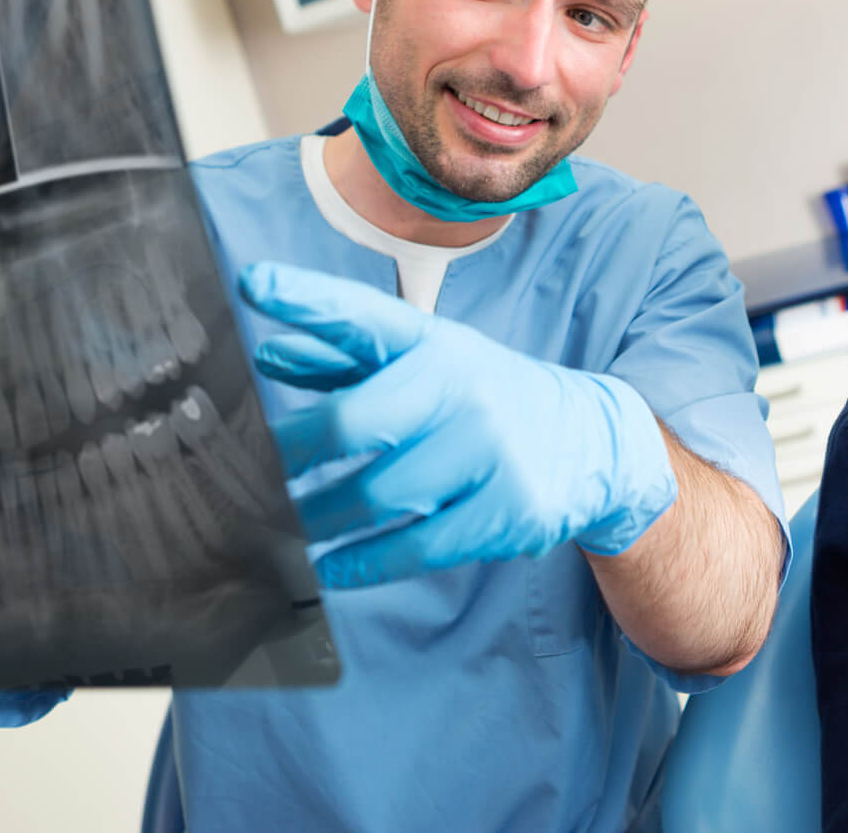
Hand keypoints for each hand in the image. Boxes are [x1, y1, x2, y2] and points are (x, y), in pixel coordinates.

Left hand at [239, 263, 674, 586]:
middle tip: (263, 474)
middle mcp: (463, 386)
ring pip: (378, 493)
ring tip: (295, 522)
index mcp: (435, 343)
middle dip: (297, 453)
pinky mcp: (506, 509)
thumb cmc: (483, 399)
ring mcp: (488, 449)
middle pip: (355, 420)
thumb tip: (270, 354)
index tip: (255, 283)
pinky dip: (362, 560)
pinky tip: (333, 565)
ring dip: (322, 515)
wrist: (592, 442)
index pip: (364, 314)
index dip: (309, 298)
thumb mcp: (426, 364)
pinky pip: (415, 545)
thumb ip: (346, 358)